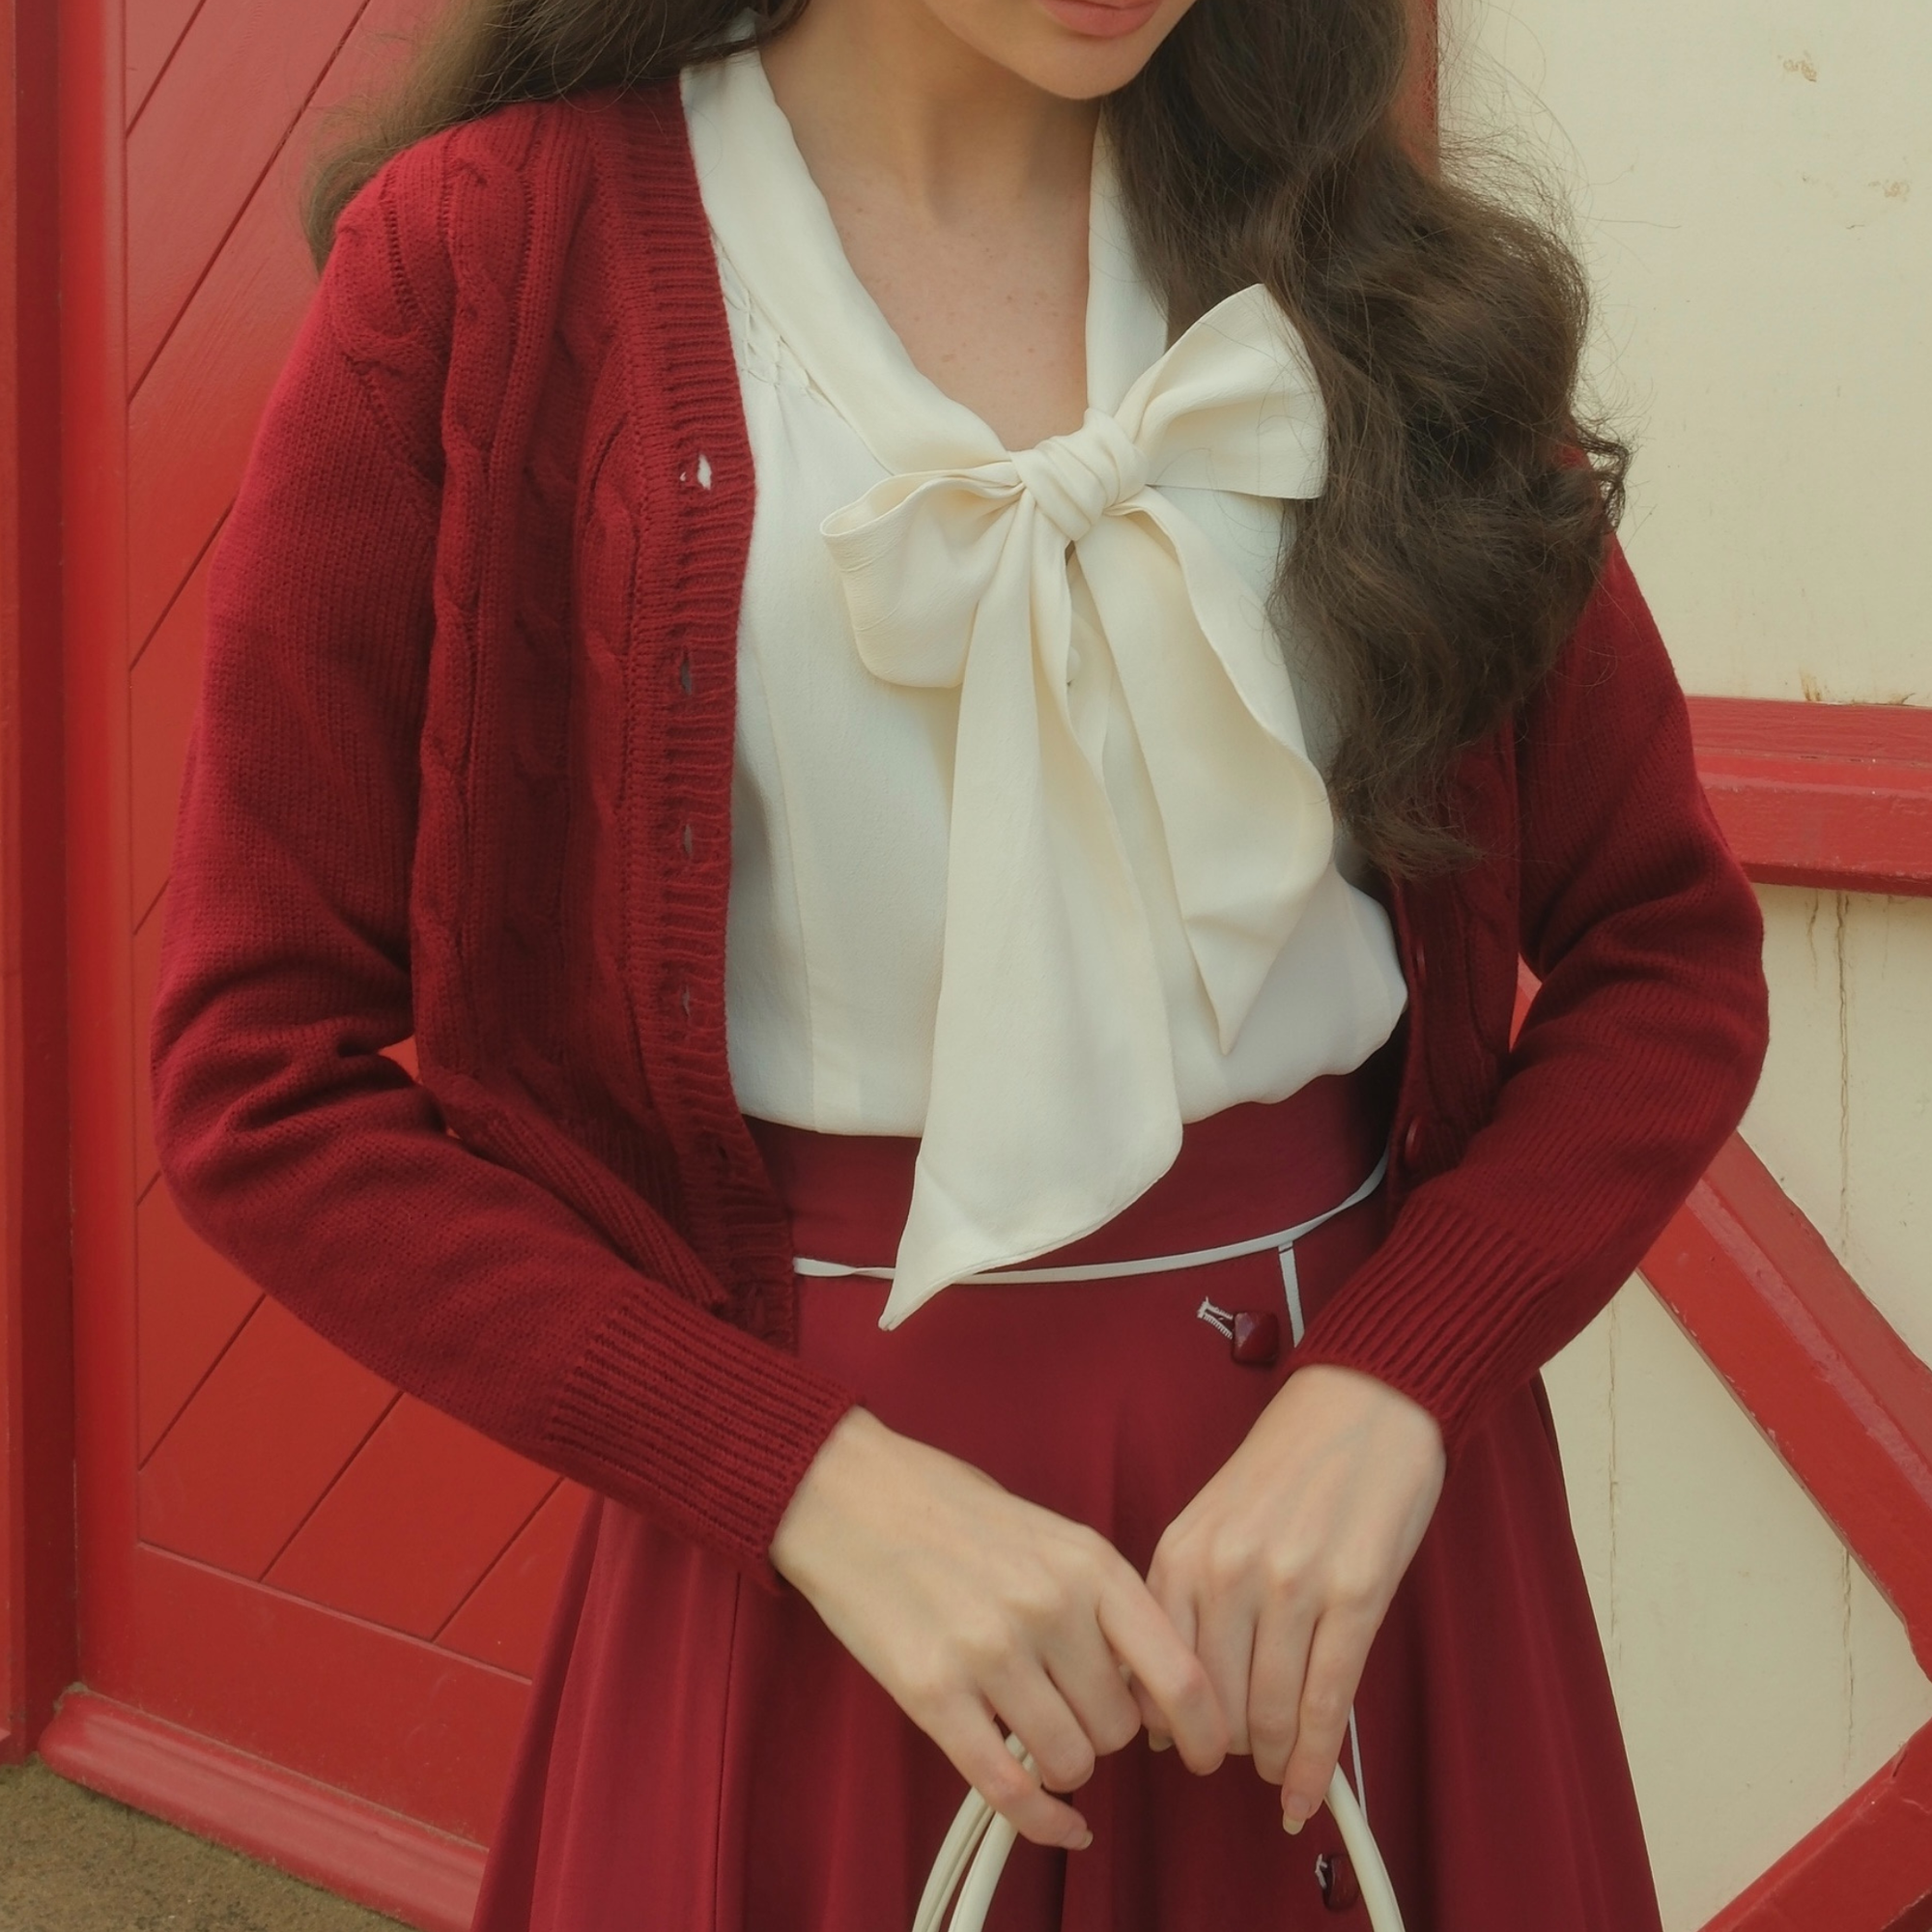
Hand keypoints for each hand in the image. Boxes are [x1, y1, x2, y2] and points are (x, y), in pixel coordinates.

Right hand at [771, 1407, 1227, 1848]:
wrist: (847, 1493)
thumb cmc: (949, 1510)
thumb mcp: (1050, 1535)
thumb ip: (1103, 1603)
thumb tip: (1149, 1686)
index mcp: (1088, 1562)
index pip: (1177, 1672)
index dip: (1205, 1729)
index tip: (1209, 1753)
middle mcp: (1048, 1607)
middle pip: (1120, 1728)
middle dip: (1104, 1729)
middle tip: (1070, 1704)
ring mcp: (989, 1652)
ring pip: (1070, 1761)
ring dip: (1063, 1761)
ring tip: (1034, 1726)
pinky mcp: (933, 1694)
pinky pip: (1007, 1787)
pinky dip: (1039, 1819)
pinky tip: (1058, 1820)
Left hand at [1146, 1365, 1444, 1830]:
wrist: (1363, 1406)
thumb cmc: (1288, 1467)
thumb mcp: (1211, 1520)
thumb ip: (1186, 1596)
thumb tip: (1167, 1698)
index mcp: (1183, 1551)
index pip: (1156, 1671)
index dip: (1169, 1726)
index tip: (1179, 1748)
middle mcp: (1228, 1571)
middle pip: (1212, 1704)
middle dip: (1224, 1748)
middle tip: (1239, 1760)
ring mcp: (1292, 1585)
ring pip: (1270, 1714)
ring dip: (1273, 1759)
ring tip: (1278, 1769)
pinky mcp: (1355, 1597)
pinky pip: (1327, 1705)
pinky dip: (1315, 1764)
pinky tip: (1308, 1793)